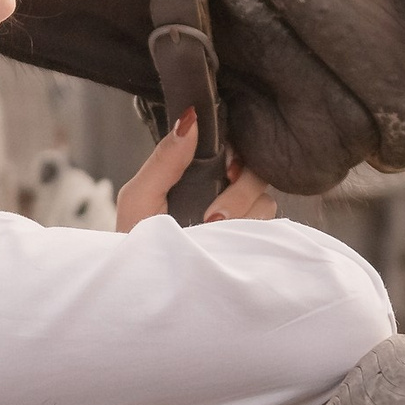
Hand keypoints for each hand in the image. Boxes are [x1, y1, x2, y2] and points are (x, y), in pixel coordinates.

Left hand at [115, 114, 280, 232]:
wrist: (144, 286)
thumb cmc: (136, 241)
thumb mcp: (140, 197)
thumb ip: (164, 159)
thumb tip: (190, 118)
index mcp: (195, 173)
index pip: (229, 146)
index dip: (234, 151)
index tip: (227, 168)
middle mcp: (221, 191)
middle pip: (254, 170)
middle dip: (241, 189)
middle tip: (215, 215)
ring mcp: (238, 217)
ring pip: (265, 198)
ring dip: (243, 214)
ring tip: (214, 234)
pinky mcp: (250, 241)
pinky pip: (269, 225)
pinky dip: (252, 231)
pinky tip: (228, 242)